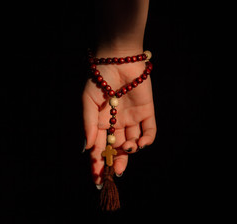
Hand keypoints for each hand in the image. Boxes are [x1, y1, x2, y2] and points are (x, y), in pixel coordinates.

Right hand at [82, 56, 155, 184]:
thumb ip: (88, 124)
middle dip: (116, 162)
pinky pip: (149, 131)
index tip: (97, 178)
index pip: (100, 148)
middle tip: (115, 173)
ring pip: (134, 142)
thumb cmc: (99, 78)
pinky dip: (147, 140)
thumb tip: (86, 149)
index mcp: (101, 123)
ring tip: (127, 149)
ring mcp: (132, 118)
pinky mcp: (147, 112)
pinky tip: (140, 143)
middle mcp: (117, 123)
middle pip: (117, 149)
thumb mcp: (88, 102)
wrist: (118, 59)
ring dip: (131, 151)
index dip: (98, 163)